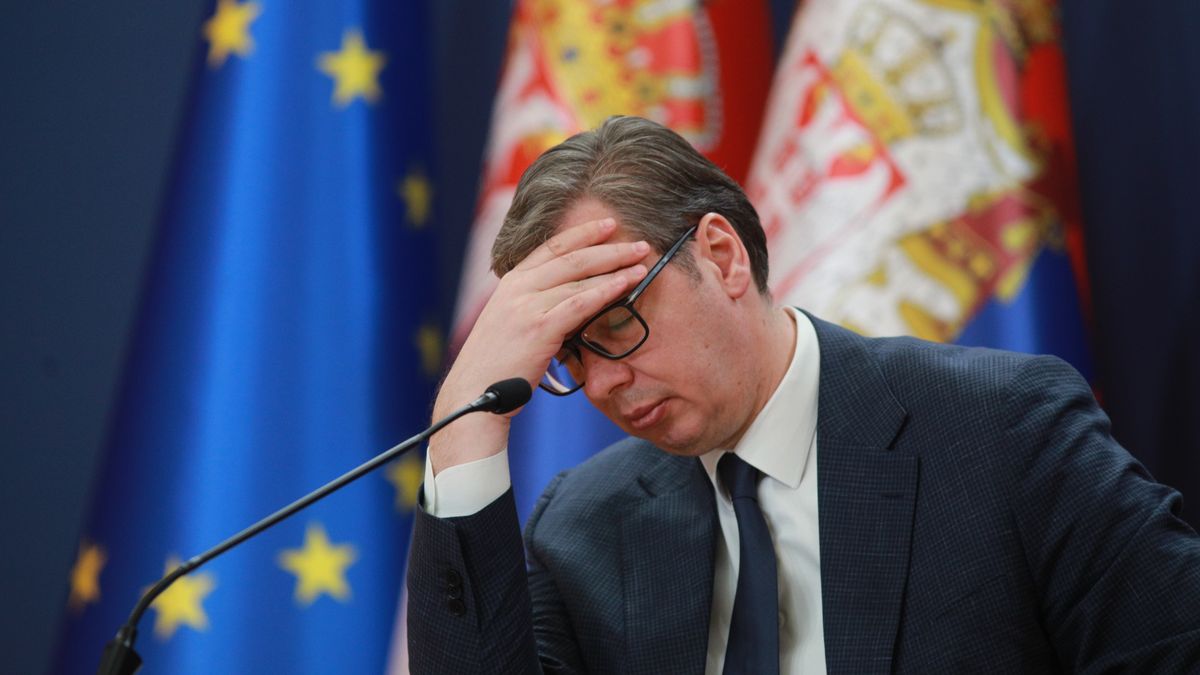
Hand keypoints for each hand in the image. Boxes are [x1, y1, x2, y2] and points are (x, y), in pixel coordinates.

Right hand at [428, 217, 648, 472]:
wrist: (475, 393)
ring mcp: (527, 306)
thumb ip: (536, 307)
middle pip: (571, 256)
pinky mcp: (539, 328)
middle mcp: (517, 288)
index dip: (583, 233)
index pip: (552, 247)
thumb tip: (572, 301)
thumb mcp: (511, 324)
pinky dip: (606, 290)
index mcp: (511, 283)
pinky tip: (626, 284)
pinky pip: (580, 303)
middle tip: (639, 243)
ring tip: (641, 263)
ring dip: (615, 267)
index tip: (608, 225)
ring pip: (579, 276)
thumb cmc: (498, 366)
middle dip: (609, 246)